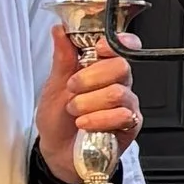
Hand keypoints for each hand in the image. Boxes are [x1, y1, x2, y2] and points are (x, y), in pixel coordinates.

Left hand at [36, 25, 140, 183]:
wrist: (58, 152)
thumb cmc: (58, 119)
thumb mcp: (53, 85)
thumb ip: (62, 58)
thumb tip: (60, 31)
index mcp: (102, 67)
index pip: (122, 45)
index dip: (115, 43)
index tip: (98, 48)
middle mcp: (118, 83)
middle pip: (121, 66)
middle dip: (92, 77)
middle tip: (73, 87)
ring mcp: (126, 104)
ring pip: (119, 93)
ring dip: (89, 102)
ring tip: (75, 110)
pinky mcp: (130, 126)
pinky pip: (122, 116)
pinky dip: (98, 119)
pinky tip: (85, 123)